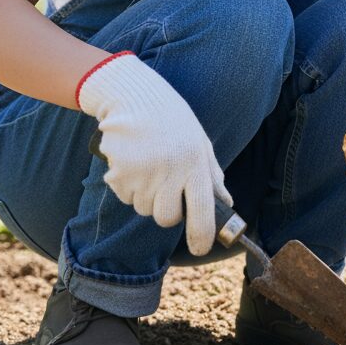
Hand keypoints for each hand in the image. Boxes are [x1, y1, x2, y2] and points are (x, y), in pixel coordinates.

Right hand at [76, 52, 232, 255]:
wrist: (134, 96)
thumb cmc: (172, 120)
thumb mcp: (200, 142)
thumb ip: (212, 176)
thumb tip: (226, 204)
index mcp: (195, 164)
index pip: (202, 212)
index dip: (202, 237)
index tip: (201, 248)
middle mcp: (171, 172)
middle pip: (167, 219)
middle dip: (168, 211)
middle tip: (167, 187)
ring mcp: (143, 174)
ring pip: (145, 209)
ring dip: (147, 197)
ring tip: (150, 166)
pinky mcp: (119, 173)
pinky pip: (125, 197)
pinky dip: (129, 187)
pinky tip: (134, 162)